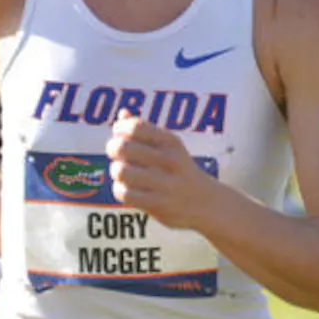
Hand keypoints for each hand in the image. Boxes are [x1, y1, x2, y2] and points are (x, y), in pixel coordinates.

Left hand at [105, 110, 213, 229]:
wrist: (205, 202)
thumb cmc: (178, 169)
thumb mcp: (168, 146)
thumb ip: (143, 129)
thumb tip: (122, 114)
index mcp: (170, 141)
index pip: (135, 127)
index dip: (120, 129)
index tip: (120, 135)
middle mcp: (169, 160)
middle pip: (122, 147)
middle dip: (113, 149)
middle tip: (118, 155)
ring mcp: (165, 183)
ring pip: (120, 171)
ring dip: (116, 172)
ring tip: (124, 174)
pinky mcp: (158, 204)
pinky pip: (124, 193)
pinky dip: (120, 190)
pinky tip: (129, 189)